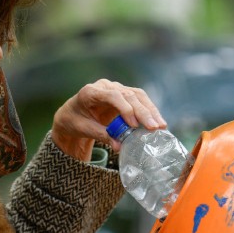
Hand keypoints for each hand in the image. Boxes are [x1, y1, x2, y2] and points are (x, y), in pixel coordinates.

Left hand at [51, 79, 165, 159]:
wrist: (71, 114)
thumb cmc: (74, 121)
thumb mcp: (82, 129)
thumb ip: (101, 135)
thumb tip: (119, 146)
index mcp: (90, 92)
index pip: (112, 96)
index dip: (125, 109)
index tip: (134, 125)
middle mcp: (105, 86)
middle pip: (129, 95)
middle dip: (143, 112)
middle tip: (155, 127)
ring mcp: (116, 89)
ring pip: (137, 95)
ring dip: (151, 110)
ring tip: (161, 126)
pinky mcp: (124, 95)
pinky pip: (139, 100)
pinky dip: (149, 111)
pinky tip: (157, 122)